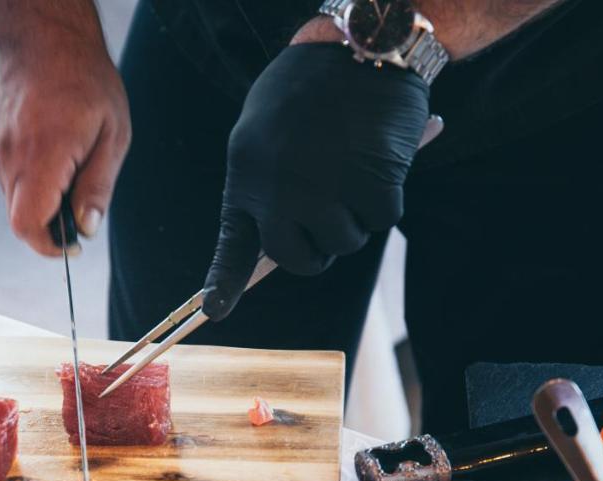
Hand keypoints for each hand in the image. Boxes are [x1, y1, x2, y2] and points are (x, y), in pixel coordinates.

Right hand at [0, 13, 129, 256]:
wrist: (44, 38)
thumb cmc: (85, 79)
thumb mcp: (113, 135)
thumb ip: (98, 186)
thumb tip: (86, 227)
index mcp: (44, 154)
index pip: (28, 223)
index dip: (48, 245)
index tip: (71, 245)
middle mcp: (12, 156)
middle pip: (21, 220)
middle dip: (51, 225)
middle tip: (80, 206)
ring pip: (16, 202)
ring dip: (43, 202)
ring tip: (72, 170)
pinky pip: (12, 182)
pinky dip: (34, 184)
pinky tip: (56, 157)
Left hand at [201, 43, 428, 320]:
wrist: (358, 46)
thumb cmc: (312, 89)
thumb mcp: (268, 133)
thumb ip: (270, 188)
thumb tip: (284, 244)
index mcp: (246, 173)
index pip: (233, 243)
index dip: (224, 283)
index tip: (215, 312)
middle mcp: (279, 188)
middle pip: (299, 258)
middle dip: (319, 247)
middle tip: (331, 213)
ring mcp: (325, 189)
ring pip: (346, 242)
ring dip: (357, 216)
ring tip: (353, 166)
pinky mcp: (371, 183)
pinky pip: (383, 218)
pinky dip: (388, 195)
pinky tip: (380, 156)